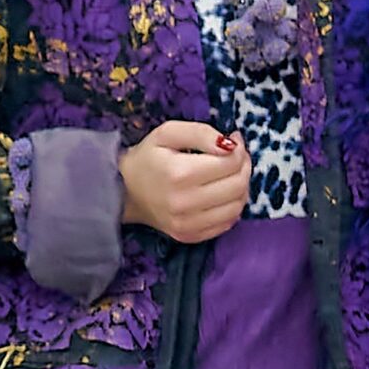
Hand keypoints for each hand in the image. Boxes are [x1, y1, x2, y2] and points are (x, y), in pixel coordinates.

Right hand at [120, 121, 249, 241]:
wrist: (124, 191)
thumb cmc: (147, 158)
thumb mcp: (168, 132)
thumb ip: (201, 133)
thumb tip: (231, 143)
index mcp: (179, 174)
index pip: (230, 163)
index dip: (239, 150)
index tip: (233, 142)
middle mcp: (185, 203)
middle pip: (237, 186)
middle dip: (243, 167)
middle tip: (236, 157)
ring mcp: (188, 224)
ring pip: (237, 206)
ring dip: (241, 187)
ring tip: (230, 175)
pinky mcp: (190, 236)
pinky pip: (227, 223)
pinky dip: (232, 206)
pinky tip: (222, 194)